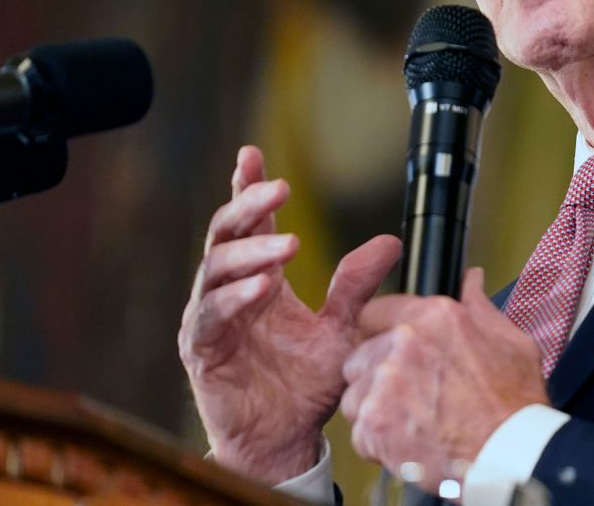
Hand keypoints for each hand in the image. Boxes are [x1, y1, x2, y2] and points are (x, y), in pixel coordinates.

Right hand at [178, 146, 401, 483]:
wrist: (284, 439)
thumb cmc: (305, 385)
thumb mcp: (340, 328)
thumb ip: (357, 287)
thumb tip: (390, 243)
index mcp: (259, 278)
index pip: (249, 224)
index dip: (247, 188)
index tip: (252, 155)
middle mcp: (229, 290)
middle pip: (226, 233)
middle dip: (248, 205)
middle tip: (278, 189)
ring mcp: (210, 318)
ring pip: (217, 269)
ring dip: (252, 253)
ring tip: (287, 247)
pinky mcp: (203, 350)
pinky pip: (212, 316)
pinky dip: (236, 298)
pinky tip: (263, 287)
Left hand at [342, 267, 548, 493]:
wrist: (510, 453)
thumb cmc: (514, 402)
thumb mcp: (509, 340)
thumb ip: (479, 306)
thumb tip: (470, 280)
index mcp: (434, 317)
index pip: (375, 313)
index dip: (382, 334)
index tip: (392, 351)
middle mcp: (403, 343)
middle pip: (359, 356)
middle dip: (376, 375)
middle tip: (408, 395)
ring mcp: (385, 384)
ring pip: (355, 396)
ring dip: (374, 409)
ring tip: (410, 422)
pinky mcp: (375, 424)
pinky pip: (359, 433)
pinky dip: (379, 443)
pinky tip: (409, 443)